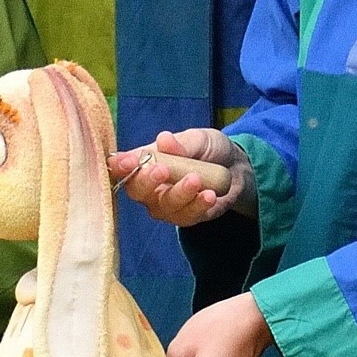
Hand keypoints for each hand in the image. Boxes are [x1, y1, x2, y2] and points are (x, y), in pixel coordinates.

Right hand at [108, 129, 252, 226]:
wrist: (237, 167)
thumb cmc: (208, 149)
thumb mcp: (198, 139)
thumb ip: (181, 143)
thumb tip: (164, 139)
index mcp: (144, 164)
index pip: (121, 168)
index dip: (119, 167)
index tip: (129, 161)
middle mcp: (149, 188)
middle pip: (136, 191)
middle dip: (147, 182)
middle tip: (162, 170)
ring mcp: (166, 205)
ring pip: (162, 206)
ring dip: (179, 193)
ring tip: (196, 179)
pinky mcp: (186, 217)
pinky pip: (186, 216)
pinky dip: (198, 205)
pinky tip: (210, 195)